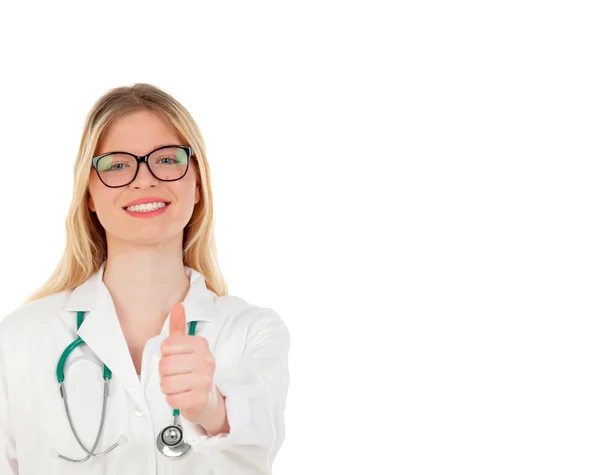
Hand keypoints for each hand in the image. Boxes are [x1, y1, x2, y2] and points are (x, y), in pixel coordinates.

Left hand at [159, 302, 216, 424]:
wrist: (208, 400)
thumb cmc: (193, 371)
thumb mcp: (186, 348)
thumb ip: (179, 327)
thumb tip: (177, 305)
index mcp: (201, 344)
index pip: (166, 346)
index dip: (166, 356)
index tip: (177, 360)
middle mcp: (206, 360)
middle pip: (164, 366)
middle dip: (165, 374)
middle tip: (178, 376)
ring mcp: (204, 380)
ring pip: (166, 383)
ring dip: (168, 388)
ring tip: (180, 386)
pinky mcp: (199, 399)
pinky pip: (171, 399)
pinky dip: (172, 400)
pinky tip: (183, 397)